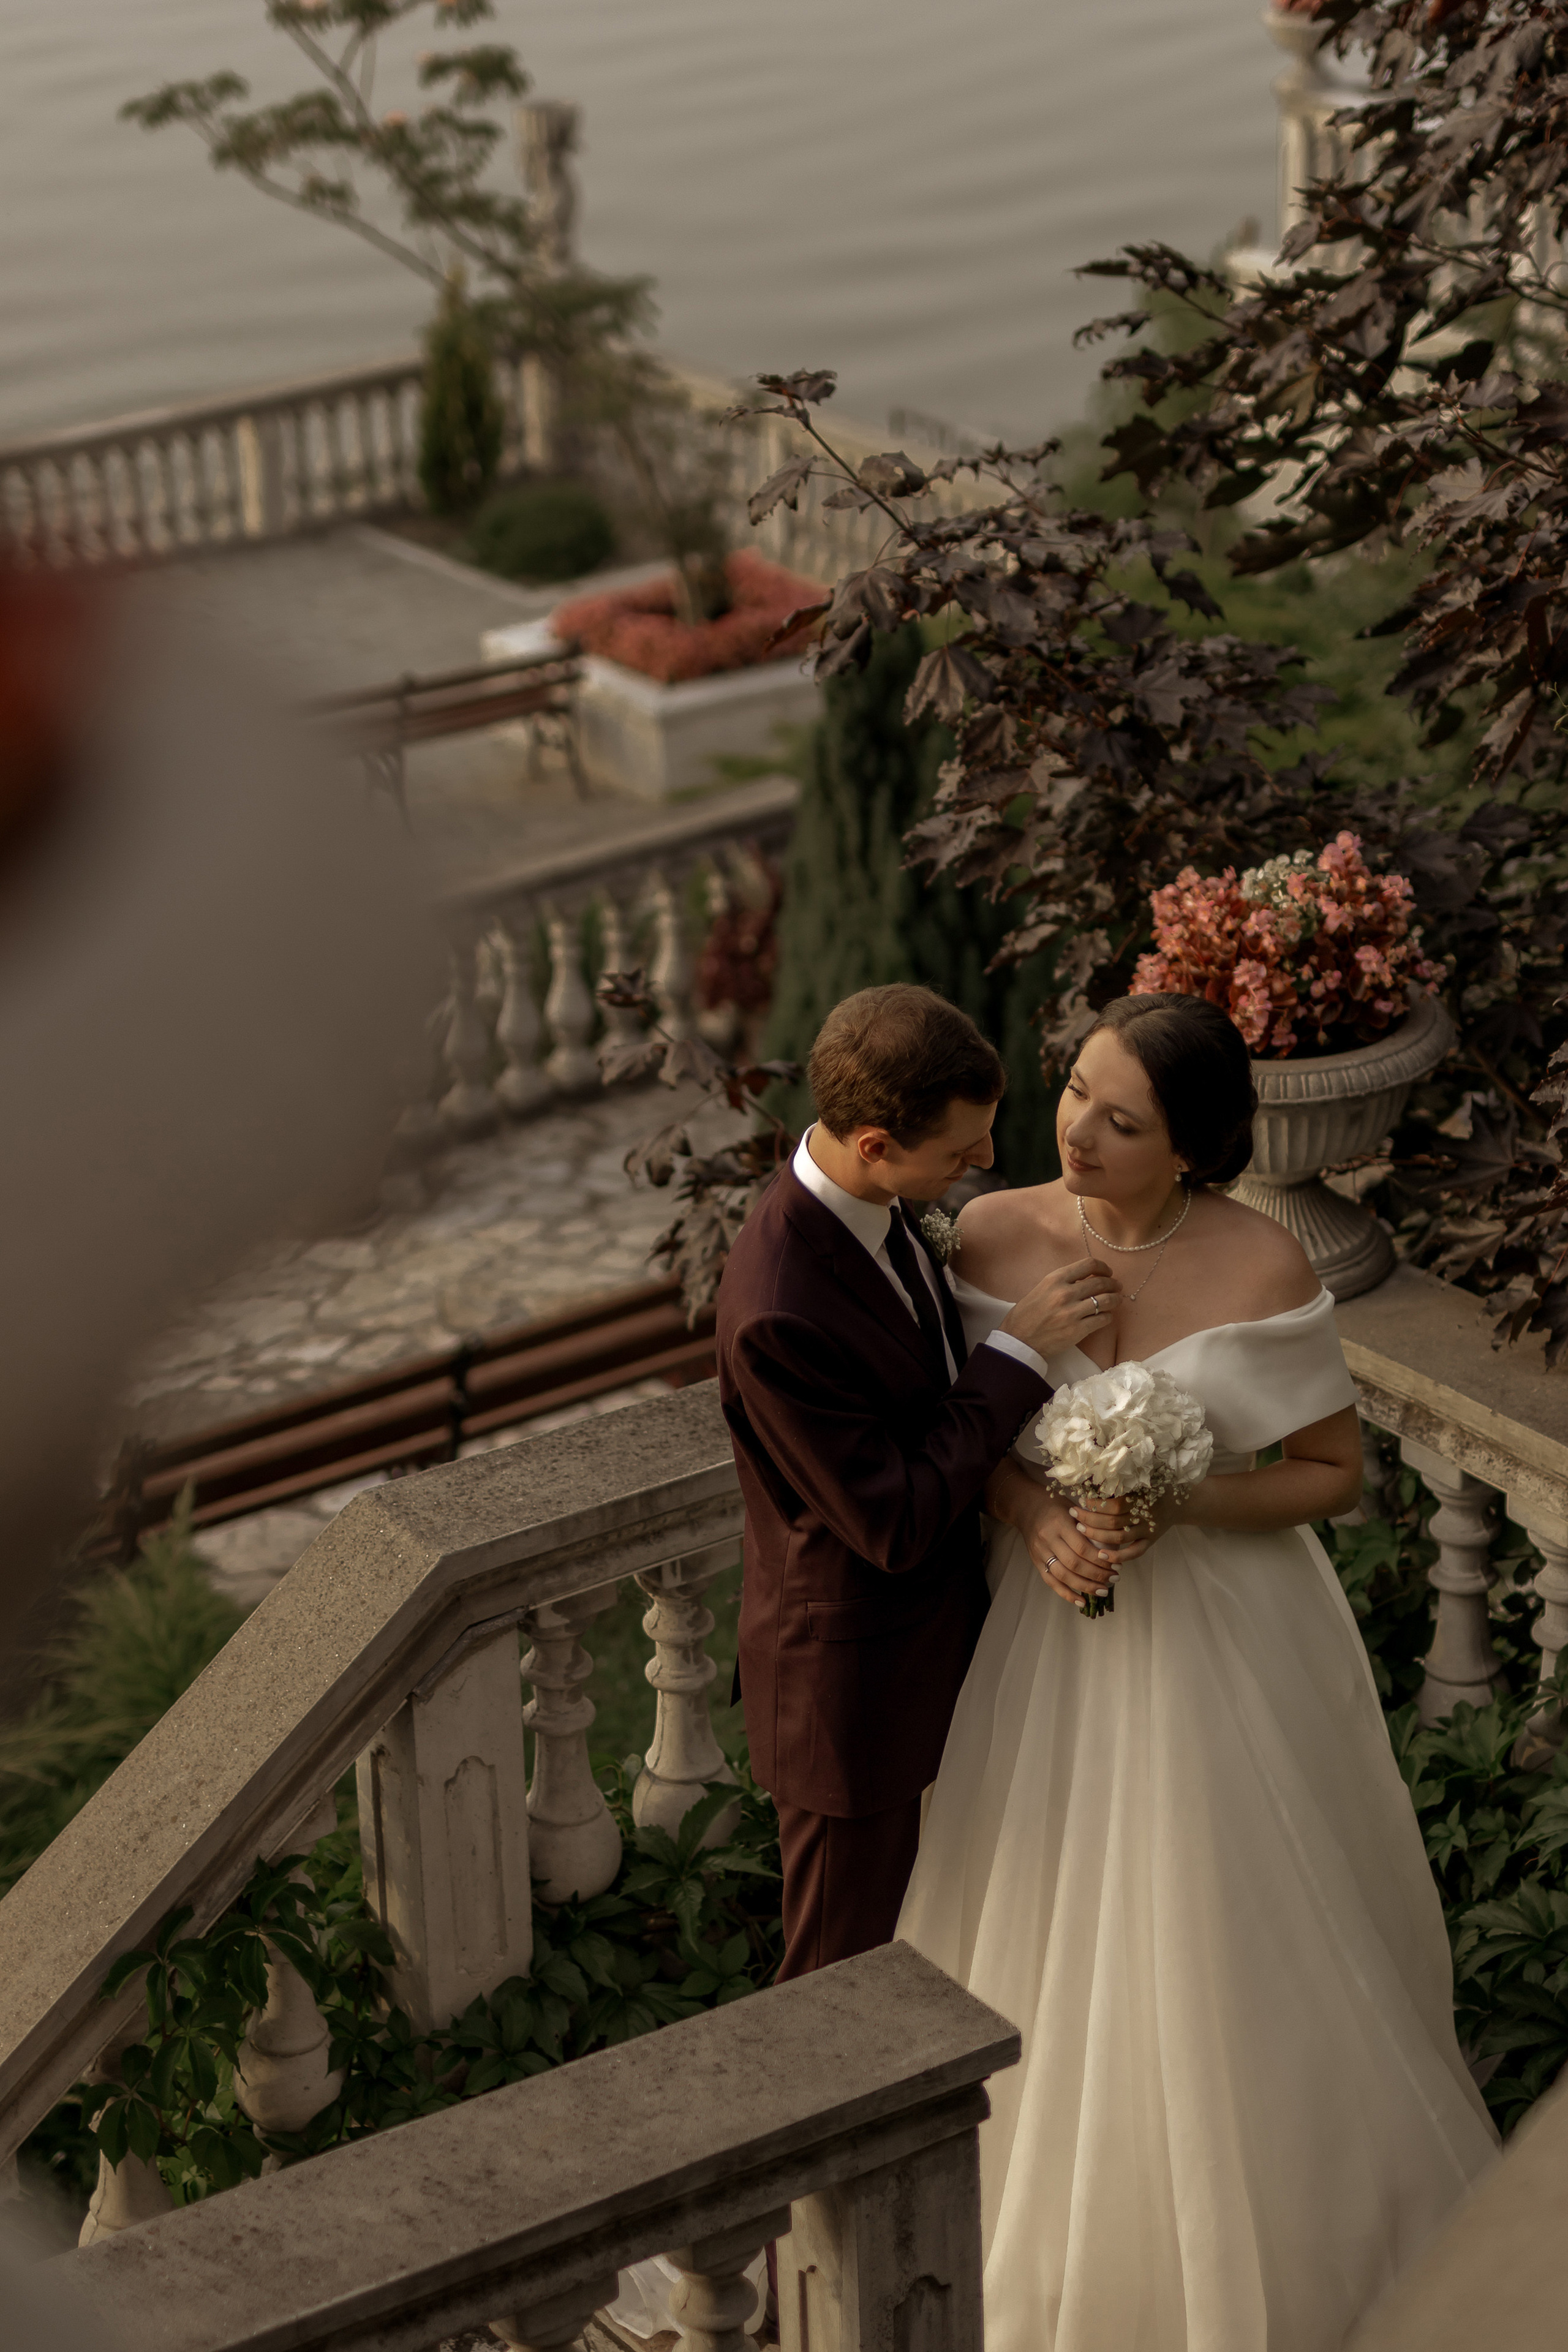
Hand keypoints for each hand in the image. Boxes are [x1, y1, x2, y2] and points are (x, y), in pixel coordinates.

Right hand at [1000, 1255, 1119, 1359]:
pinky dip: (1108, 1317)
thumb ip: (1063, 1282)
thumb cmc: (1027, 1314)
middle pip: (1100, 1282)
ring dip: (1115, 1299)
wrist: (1019, 1340)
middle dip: (1113, 1283)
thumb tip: (1088, 1278)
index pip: (1088, 1264)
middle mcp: (1065, 1293)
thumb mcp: (1042, 1288)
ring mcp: (1072, 1312)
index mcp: (1055, 1279)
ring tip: (1117, 1300)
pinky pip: (1103, 1320)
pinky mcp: (1078, 1330)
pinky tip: (1106, 1316)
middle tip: (1117, 1286)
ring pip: (1106, 1301)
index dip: (1103, 1267)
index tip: (1107, 1272)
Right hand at [1013, 1487, 1124, 1607]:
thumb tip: (1113, 1544)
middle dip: (1097, 1574)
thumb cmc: (1055, 1505)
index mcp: (1060, 1523)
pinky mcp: (1036, 1562)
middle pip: (1074, 1564)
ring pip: (1063, 1575)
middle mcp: (1048, 1539)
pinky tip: (1081, 1601)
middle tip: (1114, 1578)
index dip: (1100, 1559)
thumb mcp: (1074, 1508)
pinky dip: (1066, 1593)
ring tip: (1103, 1591)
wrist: (1026, 1506)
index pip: (1082, 1547)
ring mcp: (1040, 1552)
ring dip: (1085, 1586)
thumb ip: (1089, 1524)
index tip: (1116, 1564)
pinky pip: (1051, 1581)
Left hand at [1079, 1490, 1186, 1563]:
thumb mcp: (1141, 1480)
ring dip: (1097, 1536)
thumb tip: (1092, 1479)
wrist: (1180, 1503)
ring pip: (1119, 1537)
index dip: (1096, 1504)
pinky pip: (1134, 1553)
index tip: (1082, 1500)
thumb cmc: (1155, 1488)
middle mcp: (1143, 1516)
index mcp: (1140, 1498)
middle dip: (1090, 1519)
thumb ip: (1122, 1482)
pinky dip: (1118, 1556)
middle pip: (1112, 1521)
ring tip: (1080, 1530)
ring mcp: (1147, 1530)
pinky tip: (1101, 1556)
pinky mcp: (1150, 1542)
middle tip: (1074, 1515)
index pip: (1114, 1504)